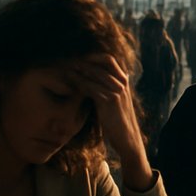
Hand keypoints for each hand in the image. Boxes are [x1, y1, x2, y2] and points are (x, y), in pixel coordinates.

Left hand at [74, 54, 151, 190]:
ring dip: (80, 70)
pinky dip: (81, 83)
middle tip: (69, 62)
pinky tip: (72, 84)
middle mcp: (122, 83)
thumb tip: (92, 81)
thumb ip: (107, 89)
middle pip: (103, 62)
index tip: (78, 60)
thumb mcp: (115, 101)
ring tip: (67, 70)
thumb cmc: (118, 121)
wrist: (128, 138)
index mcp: (124, 81)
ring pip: (96, 73)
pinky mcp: (111, 100)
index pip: (109, 59)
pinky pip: (93, 87)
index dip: (93, 57)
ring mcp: (118, 90)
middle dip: (85, 60)